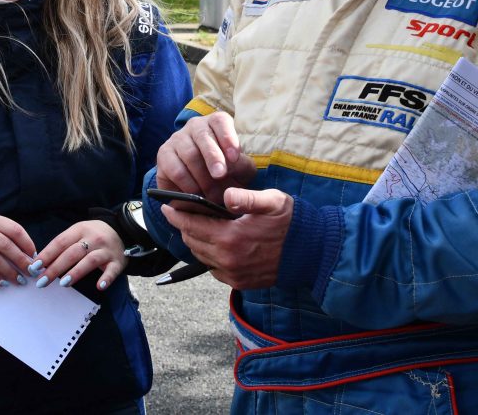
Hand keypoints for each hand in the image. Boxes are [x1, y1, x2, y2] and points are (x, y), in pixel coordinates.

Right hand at [0, 211, 36, 286]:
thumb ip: (2, 234)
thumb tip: (28, 253)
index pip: (13, 229)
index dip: (26, 243)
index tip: (34, 255)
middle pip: (5, 245)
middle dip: (21, 260)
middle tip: (30, 271)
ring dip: (9, 271)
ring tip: (19, 279)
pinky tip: (2, 282)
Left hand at [32, 221, 124, 291]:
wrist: (123, 230)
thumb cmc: (93, 235)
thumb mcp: (79, 232)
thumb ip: (63, 245)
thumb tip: (41, 263)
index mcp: (80, 229)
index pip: (61, 242)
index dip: (47, 254)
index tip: (35, 267)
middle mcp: (93, 238)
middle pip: (72, 253)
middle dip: (55, 268)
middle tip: (42, 282)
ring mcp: (106, 250)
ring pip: (90, 261)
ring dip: (76, 272)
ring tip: (63, 284)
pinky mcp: (117, 261)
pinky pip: (112, 270)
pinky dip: (106, 278)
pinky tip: (100, 286)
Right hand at [155, 113, 255, 205]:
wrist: (200, 183)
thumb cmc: (226, 171)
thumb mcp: (240, 169)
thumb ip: (242, 168)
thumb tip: (233, 170)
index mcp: (216, 123)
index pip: (220, 121)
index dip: (228, 137)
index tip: (235, 157)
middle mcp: (195, 126)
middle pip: (203, 137)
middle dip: (213, 157)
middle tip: (220, 175)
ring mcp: (177, 139)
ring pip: (189, 154)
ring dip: (202, 177)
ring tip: (212, 194)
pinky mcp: (163, 155)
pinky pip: (175, 170)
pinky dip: (187, 184)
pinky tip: (196, 194)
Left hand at [161, 187, 292, 288]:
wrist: (311, 253)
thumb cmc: (291, 223)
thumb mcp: (272, 202)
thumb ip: (246, 197)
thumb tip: (226, 195)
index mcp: (232, 238)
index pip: (193, 227)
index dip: (177, 216)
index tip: (166, 207)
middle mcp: (228, 260)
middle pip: (193, 243)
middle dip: (185, 228)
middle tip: (181, 214)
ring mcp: (234, 275)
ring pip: (202, 257)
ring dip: (196, 242)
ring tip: (196, 227)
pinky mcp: (241, 283)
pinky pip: (215, 270)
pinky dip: (210, 256)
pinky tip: (215, 244)